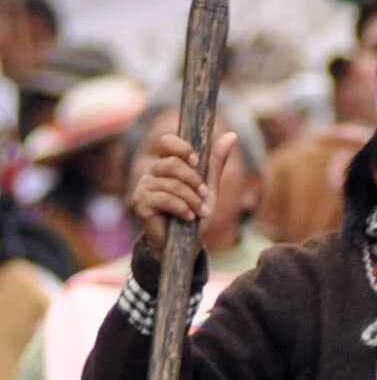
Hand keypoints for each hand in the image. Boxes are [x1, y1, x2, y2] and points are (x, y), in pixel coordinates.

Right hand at [127, 129, 238, 257]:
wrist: (186, 244)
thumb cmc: (195, 214)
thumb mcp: (209, 187)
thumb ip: (215, 162)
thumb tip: (231, 135)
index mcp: (167, 165)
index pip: (167, 142)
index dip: (181, 147)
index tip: (196, 161)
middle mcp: (151, 173)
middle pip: (172, 164)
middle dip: (194, 181)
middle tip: (204, 196)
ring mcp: (143, 188)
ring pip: (172, 184)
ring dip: (192, 200)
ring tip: (198, 212)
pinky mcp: (141, 203)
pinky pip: (164, 198)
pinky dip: (182, 208)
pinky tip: (187, 217)